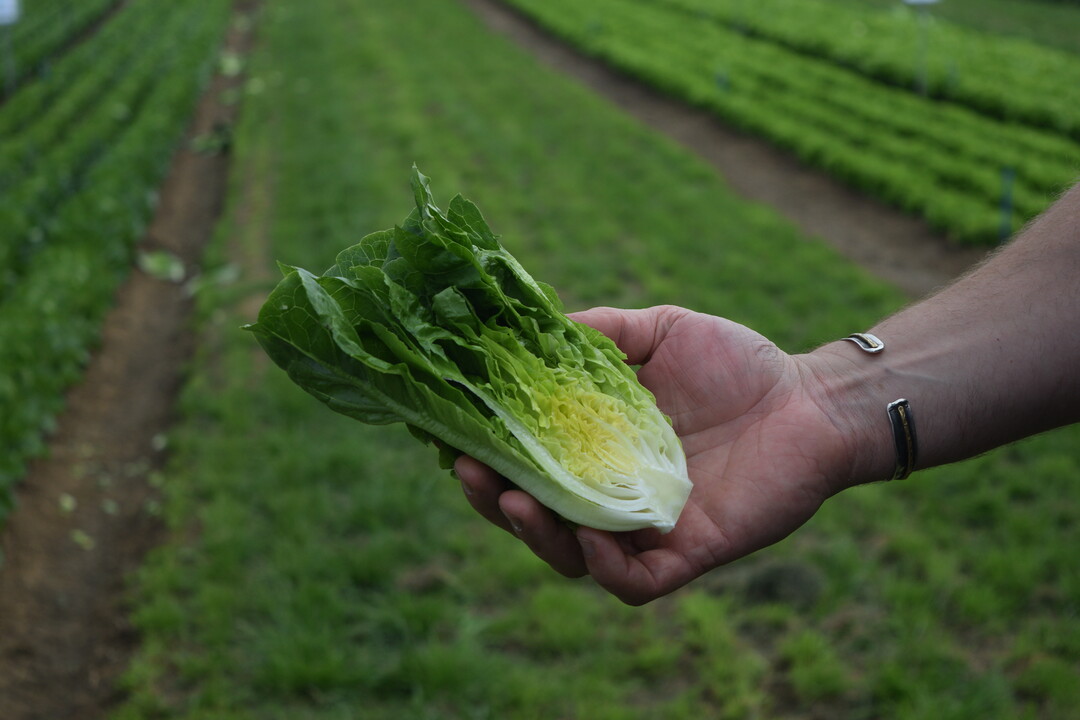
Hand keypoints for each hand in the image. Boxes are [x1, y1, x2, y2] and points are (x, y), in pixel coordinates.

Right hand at [456, 305, 853, 604]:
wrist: (812, 398)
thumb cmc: (740, 363)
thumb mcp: (663, 331)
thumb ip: (605, 333)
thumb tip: (538, 326)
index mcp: (601, 448)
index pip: (531, 465)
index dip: (491, 458)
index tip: (459, 437)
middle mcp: (615, 495)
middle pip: (539, 518)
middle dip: (497, 502)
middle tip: (473, 473)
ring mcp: (649, 529)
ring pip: (575, 558)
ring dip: (539, 537)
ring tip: (518, 501)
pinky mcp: (688, 552)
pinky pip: (635, 584)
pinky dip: (606, 569)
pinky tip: (590, 537)